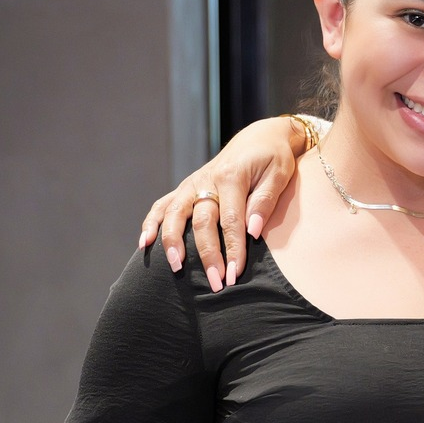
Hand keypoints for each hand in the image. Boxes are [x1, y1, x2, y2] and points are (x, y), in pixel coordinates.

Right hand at [138, 114, 315, 290]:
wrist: (258, 137)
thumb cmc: (273, 158)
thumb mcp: (279, 174)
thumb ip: (265, 200)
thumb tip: (253, 231)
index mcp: (232, 177)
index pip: (231, 220)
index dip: (233, 250)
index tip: (234, 275)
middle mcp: (207, 181)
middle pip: (202, 222)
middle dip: (207, 255)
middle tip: (215, 284)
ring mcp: (192, 184)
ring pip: (175, 214)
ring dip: (172, 242)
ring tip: (175, 267)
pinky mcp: (186, 188)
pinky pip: (163, 205)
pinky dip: (151, 223)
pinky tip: (144, 244)